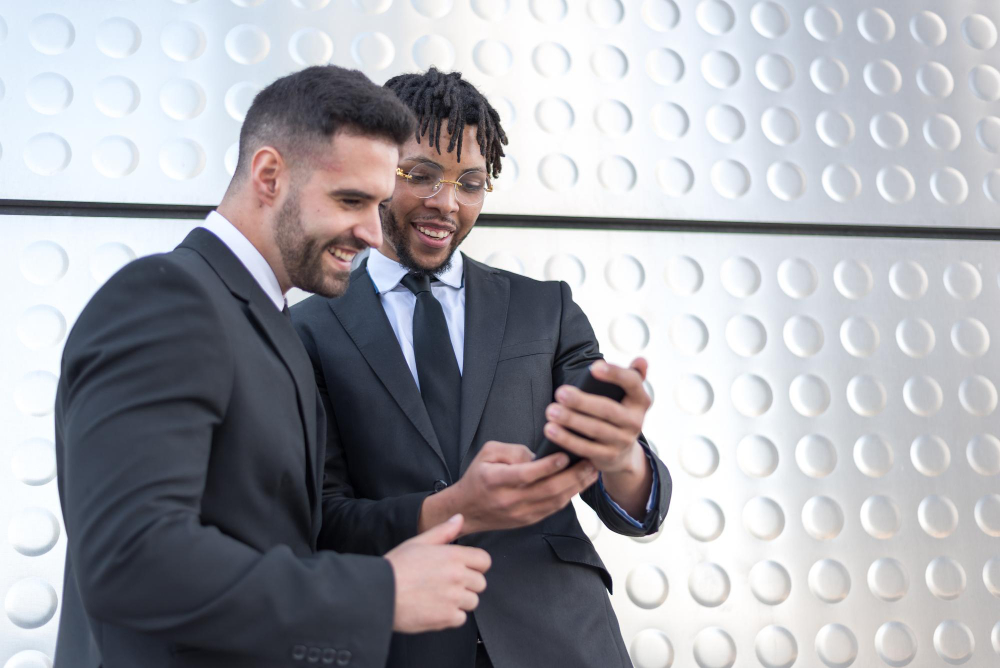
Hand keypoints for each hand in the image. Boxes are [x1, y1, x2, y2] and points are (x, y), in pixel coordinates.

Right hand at [385, 514, 490, 632]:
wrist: (379, 593)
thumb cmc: (396, 567)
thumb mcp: (418, 543)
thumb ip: (443, 531)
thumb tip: (459, 519)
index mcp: (452, 556)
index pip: (484, 561)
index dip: (476, 565)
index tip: (465, 569)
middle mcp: (457, 577)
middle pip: (480, 583)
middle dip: (468, 584)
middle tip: (447, 584)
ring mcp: (453, 598)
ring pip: (473, 602)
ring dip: (460, 601)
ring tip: (439, 597)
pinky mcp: (446, 618)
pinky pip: (461, 619)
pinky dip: (450, 616)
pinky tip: (435, 608)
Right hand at [418, 441, 599, 535]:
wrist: (467, 510)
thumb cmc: (478, 477)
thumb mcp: (488, 453)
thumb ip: (514, 451)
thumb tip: (540, 455)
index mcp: (496, 480)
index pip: (526, 474)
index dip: (548, 466)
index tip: (565, 456)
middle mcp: (509, 500)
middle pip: (547, 490)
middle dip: (573, 476)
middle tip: (590, 462)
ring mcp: (520, 513)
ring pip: (554, 501)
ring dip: (576, 487)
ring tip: (591, 472)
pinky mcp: (528, 520)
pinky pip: (553, 509)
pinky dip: (569, 496)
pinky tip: (579, 484)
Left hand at [543, 358, 651, 474]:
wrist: (623, 453)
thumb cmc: (618, 413)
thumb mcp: (628, 396)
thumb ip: (631, 376)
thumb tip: (641, 359)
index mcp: (640, 400)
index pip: (632, 383)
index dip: (615, 374)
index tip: (593, 367)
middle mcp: (636, 422)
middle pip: (608, 410)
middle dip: (582, 401)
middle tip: (560, 393)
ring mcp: (623, 441)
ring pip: (595, 430)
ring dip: (571, 420)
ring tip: (551, 411)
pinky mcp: (608, 457)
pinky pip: (585, 448)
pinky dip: (566, 439)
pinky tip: (550, 430)